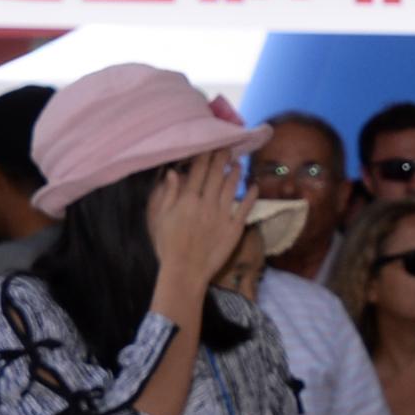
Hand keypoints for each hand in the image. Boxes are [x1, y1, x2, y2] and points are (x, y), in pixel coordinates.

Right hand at [146, 158, 249, 299]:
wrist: (185, 270)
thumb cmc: (168, 245)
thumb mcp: (161, 218)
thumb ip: (168, 194)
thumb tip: (174, 173)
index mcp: (188, 200)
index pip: (198, 171)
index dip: (206, 156)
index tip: (211, 144)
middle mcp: (207, 204)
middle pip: (216, 175)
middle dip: (222, 158)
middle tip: (228, 146)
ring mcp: (222, 215)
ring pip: (232, 188)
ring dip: (235, 173)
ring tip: (238, 162)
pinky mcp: (234, 228)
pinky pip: (245, 208)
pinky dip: (251, 195)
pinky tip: (254, 185)